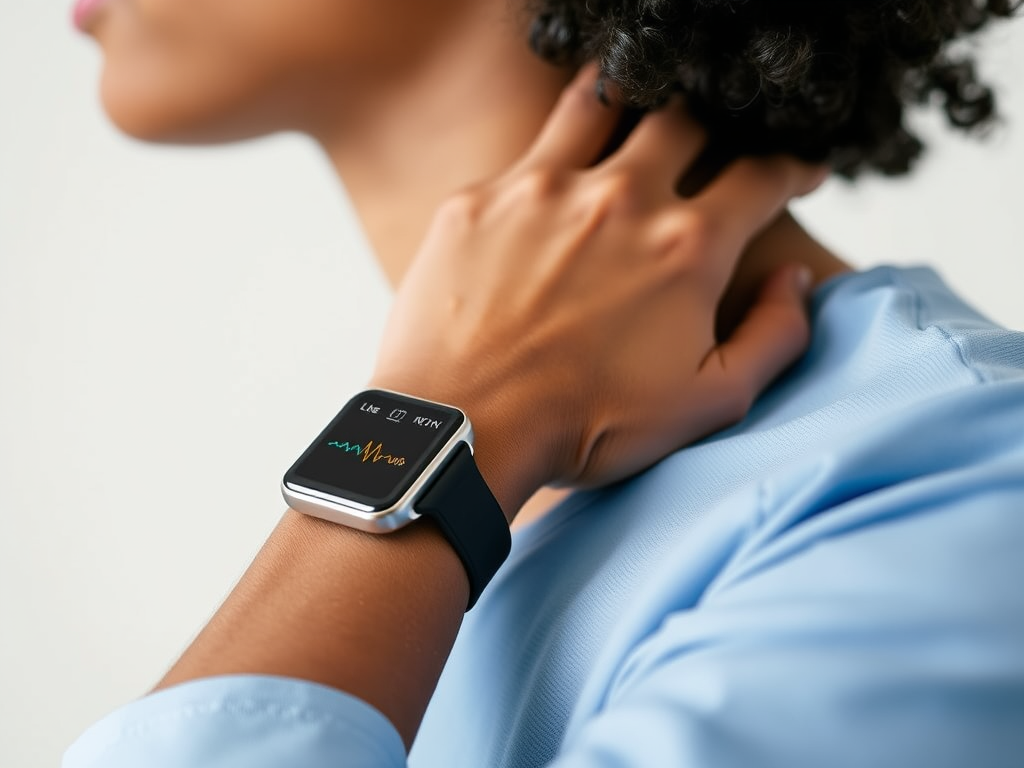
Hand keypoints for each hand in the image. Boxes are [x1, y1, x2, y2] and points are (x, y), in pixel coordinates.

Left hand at [371, 66, 822, 517]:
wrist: (466, 431)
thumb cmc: (585, 426)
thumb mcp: (709, 402)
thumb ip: (774, 336)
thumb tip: (795, 280)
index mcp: (687, 246)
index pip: (762, 175)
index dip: (792, 166)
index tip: (797, 169)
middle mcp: (621, 198)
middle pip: (685, 120)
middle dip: (713, 125)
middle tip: (709, 144)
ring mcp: (544, 189)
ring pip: (602, 104)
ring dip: (629, 100)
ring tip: (633, 114)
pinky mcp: (480, 199)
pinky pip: (525, 153)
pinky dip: (550, 156)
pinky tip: (549, 180)